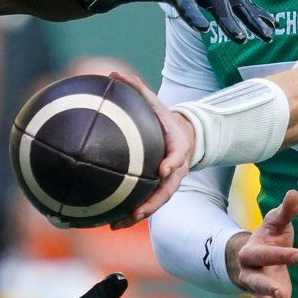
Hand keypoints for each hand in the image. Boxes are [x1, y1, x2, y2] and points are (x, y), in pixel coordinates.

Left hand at [85, 0, 274, 43]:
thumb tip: (86, 1)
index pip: (184, 4)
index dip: (193, 15)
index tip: (203, 29)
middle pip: (216, 4)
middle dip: (229, 20)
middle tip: (239, 38)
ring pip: (237, 4)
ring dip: (252, 20)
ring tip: (268, 37)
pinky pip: (244, 3)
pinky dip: (258, 14)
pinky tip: (273, 29)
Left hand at [108, 71, 194, 228]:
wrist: (185, 138)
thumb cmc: (165, 120)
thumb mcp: (155, 103)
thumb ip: (138, 89)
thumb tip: (114, 73)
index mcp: (177, 148)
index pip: (177, 158)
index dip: (172, 164)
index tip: (163, 170)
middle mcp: (175, 170)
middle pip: (167, 190)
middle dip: (153, 202)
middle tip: (138, 212)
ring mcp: (168, 183)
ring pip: (156, 203)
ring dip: (139, 214)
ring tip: (119, 223)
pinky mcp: (159, 190)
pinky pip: (146, 204)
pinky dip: (131, 215)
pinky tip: (112, 223)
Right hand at [229, 190, 297, 297]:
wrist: (249, 258)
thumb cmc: (267, 237)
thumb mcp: (276, 223)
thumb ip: (285, 211)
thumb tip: (295, 192)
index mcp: (252, 253)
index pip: (267, 254)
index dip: (283, 254)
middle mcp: (250, 275)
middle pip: (256, 283)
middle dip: (267, 288)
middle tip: (281, 293)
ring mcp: (257, 293)